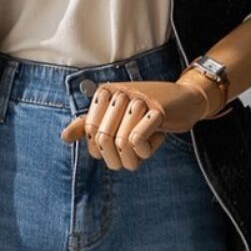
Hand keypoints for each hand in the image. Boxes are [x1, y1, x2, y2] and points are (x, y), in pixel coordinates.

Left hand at [59, 79, 209, 170]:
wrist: (186, 100)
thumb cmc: (148, 113)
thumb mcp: (117, 119)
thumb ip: (90, 126)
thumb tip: (64, 136)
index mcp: (104, 93)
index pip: (89, 132)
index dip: (100, 149)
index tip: (116, 148)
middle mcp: (118, 92)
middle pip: (103, 139)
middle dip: (116, 157)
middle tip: (131, 155)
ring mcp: (138, 99)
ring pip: (121, 143)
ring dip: (134, 156)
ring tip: (145, 148)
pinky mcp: (157, 109)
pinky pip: (137, 141)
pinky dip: (146, 150)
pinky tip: (156, 139)